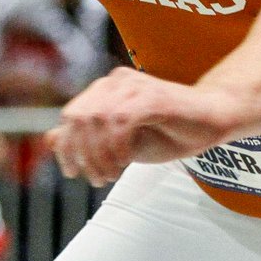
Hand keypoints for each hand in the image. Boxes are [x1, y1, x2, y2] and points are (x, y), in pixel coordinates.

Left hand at [47, 67, 233, 186]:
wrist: (211, 120)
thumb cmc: (167, 132)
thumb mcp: (119, 143)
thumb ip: (87, 139)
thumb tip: (50, 139)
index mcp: (106, 89)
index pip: (71, 115)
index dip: (67, 147)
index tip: (74, 173)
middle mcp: (116, 82)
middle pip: (79, 117)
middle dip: (82, 154)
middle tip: (97, 178)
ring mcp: (135, 86)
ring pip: (97, 119)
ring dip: (99, 155)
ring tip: (111, 174)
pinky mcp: (153, 96)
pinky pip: (121, 120)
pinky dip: (117, 147)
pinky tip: (125, 163)